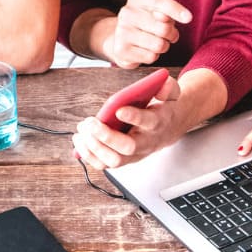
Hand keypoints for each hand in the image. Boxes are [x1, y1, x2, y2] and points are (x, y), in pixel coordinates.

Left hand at [72, 73, 188, 168]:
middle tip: (91, 123)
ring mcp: (133, 154)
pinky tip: (80, 140)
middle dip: (106, 136)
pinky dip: (88, 155)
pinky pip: (103, 164)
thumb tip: (159, 87)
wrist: (167, 128)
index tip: (119, 110)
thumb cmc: (163, 109)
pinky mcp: (122, 159)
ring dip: (94, 147)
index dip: (133, 116)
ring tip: (82, 131)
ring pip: (114, 160)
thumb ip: (167, 87)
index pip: (148, 122)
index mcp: (157, 123)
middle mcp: (146, 142)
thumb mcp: (171, 93)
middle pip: (128, 147)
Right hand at [99, 0, 192, 68]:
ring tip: (156, 41)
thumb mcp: (159, 9)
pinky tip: (145, 49)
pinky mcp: (121, 50)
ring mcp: (122, 31)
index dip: (175, 9)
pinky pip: (151, 57)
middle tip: (167, 34)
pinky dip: (153, 55)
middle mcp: (126, 12)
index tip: (188, 18)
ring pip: (159, 45)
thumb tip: (186, 17)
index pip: (159, 0)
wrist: (123, 37)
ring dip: (164, 46)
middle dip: (171, 34)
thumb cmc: (149, 21)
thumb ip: (171, 10)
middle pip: (163, 28)